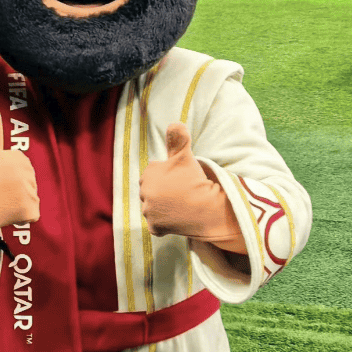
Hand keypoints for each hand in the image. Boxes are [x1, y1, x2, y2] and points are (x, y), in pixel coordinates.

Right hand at [0, 107, 39, 248]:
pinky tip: (9, 212)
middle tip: (0, 190)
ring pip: (30, 195)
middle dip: (16, 186)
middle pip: (28, 180)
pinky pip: (32, 212)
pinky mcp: (32, 211)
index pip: (22, 165)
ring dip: (19, 199)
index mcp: (19, 159)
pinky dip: (22, 215)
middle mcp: (27, 174)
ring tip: (4, 201)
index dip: (9, 173)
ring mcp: (30, 194)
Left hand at [139, 123, 242, 250]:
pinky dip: (165, 224)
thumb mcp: (186, 156)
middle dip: (162, 191)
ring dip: (163, 207)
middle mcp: (144, 192)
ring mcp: (148, 211)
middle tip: (181, 193)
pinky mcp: (155, 227)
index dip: (168, 176)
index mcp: (148, 173)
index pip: (153, 173)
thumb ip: (178, 139)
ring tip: (181, 205)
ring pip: (153, 207)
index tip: (180, 180)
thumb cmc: (196, 180)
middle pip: (151, 191)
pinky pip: (157, 225)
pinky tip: (177, 218)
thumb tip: (174, 123)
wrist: (207, 208)